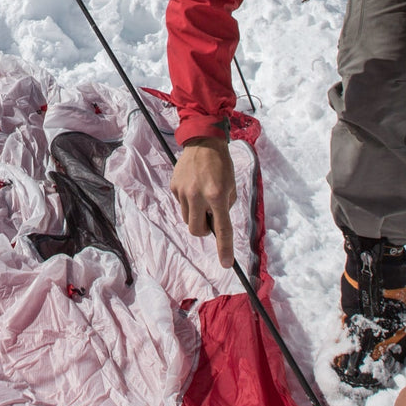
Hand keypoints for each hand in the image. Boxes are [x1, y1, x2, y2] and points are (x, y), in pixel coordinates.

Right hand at [170, 136, 236, 266]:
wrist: (203, 141)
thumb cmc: (222, 164)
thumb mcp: (231, 186)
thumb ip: (224, 207)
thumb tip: (214, 224)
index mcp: (217, 195)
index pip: (222, 229)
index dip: (225, 249)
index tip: (226, 264)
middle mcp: (198, 195)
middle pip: (197, 230)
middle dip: (204, 230)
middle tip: (210, 218)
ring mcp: (184, 191)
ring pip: (188, 219)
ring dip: (196, 216)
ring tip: (202, 198)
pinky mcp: (174, 187)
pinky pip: (181, 205)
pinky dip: (189, 202)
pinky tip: (194, 187)